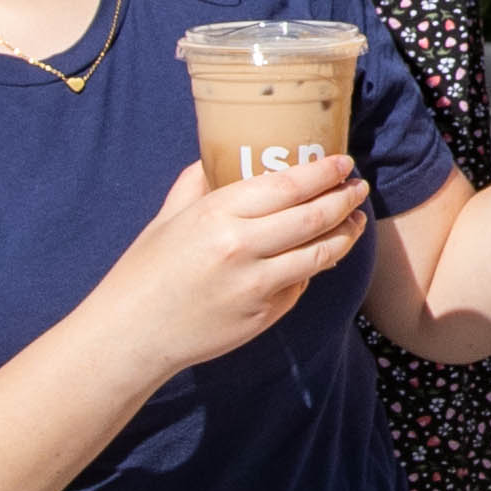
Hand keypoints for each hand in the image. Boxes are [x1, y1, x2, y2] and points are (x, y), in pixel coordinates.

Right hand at [95, 153, 373, 379]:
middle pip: (315, 216)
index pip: (288, 185)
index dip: (323, 172)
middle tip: (359, 188)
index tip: (343, 163)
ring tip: (355, 220)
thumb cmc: (144, 273)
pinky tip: (322, 255)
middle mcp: (242, 246)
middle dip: (345, 198)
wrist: (132, 335)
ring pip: (321, 253)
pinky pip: (301, 284)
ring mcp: (257, 284)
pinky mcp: (264, 315)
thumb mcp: (167, 218)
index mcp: (217, 213)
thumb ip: (196, 183)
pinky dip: (316, 267)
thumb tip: (216, 156)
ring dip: (346, 234)